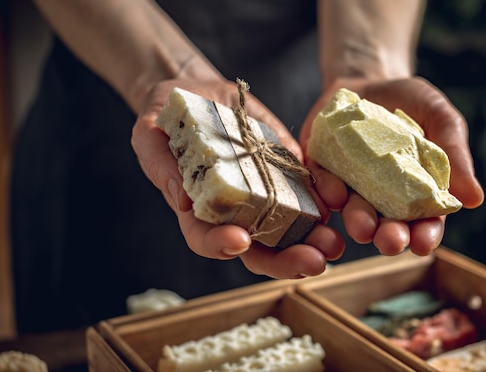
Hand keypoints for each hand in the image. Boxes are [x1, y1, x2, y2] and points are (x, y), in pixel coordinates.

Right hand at [131, 78, 344, 278]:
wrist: (197, 90)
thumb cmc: (165, 115)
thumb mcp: (150, 133)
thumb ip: (161, 165)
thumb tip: (185, 204)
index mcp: (197, 208)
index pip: (207, 239)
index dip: (220, 245)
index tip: (239, 240)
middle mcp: (233, 209)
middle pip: (259, 248)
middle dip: (285, 260)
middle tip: (313, 262)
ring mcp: (262, 192)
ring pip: (289, 229)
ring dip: (312, 241)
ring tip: (333, 244)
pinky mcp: (283, 170)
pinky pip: (305, 192)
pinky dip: (321, 202)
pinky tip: (335, 205)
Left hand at [300, 77, 484, 255]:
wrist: (368, 78)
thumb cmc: (411, 101)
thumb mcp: (440, 118)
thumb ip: (455, 155)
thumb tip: (475, 199)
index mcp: (416, 192)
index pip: (423, 222)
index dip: (424, 235)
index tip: (422, 244)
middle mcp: (382, 196)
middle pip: (387, 225)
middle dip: (389, 237)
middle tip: (390, 242)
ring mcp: (351, 185)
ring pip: (353, 211)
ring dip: (358, 222)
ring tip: (362, 227)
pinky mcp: (323, 169)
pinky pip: (322, 186)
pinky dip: (328, 192)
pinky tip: (334, 193)